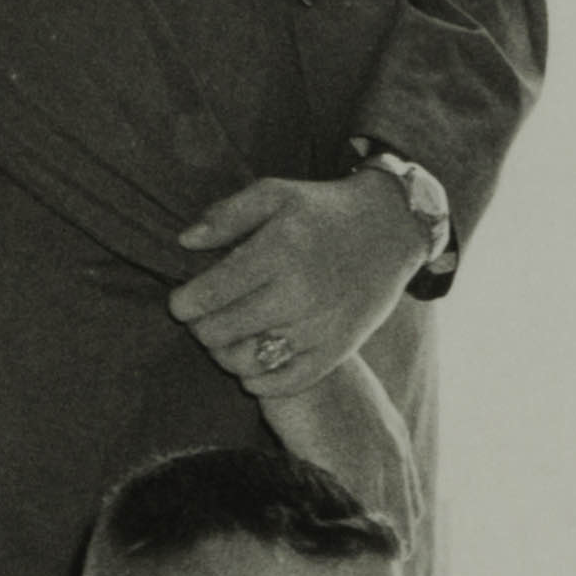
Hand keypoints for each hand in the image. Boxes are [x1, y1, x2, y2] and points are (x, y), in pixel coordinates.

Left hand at [171, 169, 436, 405]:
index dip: (183, 303)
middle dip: (201, 327)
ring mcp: (320, 326)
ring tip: (230, 339)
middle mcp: (298, 293)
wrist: (393, 229)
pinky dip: (260, 380)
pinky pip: (285, 381)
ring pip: (246, 361)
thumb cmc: (324, 210)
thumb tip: (185, 243)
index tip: (184, 301)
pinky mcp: (338, 348)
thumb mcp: (275, 194)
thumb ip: (226, 215)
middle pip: (220, 332)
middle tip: (208, 318)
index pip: (207, 295)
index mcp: (277, 253)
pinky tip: (254, 364)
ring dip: (226, 354)